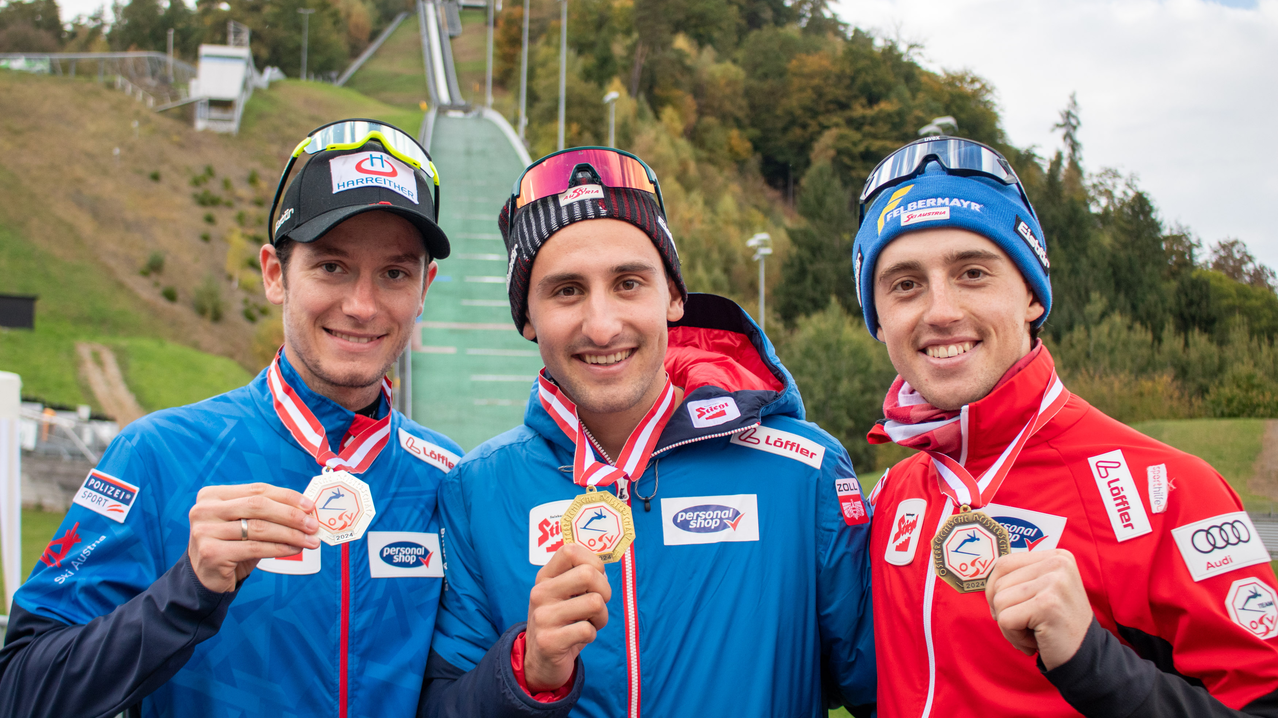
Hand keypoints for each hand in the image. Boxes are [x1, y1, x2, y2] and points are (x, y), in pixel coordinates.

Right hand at [187, 483, 318, 592]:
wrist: (205, 577)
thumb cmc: (231, 545)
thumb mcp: (244, 523)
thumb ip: (267, 512)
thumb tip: (306, 511)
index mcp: (213, 495)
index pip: (257, 490)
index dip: (287, 496)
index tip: (310, 506)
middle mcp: (205, 510)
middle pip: (258, 506)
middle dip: (291, 515)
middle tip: (313, 525)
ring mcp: (205, 531)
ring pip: (258, 528)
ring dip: (290, 534)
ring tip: (309, 540)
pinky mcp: (211, 553)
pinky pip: (254, 548)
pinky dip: (279, 548)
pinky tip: (294, 549)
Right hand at [523, 542, 610, 691]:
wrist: (539, 661)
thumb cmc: (562, 622)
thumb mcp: (564, 595)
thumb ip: (581, 579)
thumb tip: (603, 573)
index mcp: (545, 577)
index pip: (570, 550)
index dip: (593, 561)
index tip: (595, 579)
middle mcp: (540, 593)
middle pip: (588, 574)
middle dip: (605, 591)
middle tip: (598, 605)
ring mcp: (543, 617)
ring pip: (595, 603)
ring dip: (601, 617)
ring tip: (589, 623)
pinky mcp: (549, 641)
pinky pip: (588, 630)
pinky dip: (591, 636)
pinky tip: (579, 638)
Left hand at [985, 548, 1092, 669]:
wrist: (1085, 658)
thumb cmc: (1055, 625)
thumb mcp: (1040, 590)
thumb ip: (1018, 577)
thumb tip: (979, 573)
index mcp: (1057, 556)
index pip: (1003, 563)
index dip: (996, 590)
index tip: (1014, 609)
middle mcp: (1058, 563)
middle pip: (999, 582)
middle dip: (1003, 610)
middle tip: (1029, 625)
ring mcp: (1055, 582)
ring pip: (999, 601)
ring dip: (1009, 626)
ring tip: (1034, 633)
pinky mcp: (1048, 605)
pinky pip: (1006, 619)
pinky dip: (1014, 637)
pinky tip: (1035, 642)